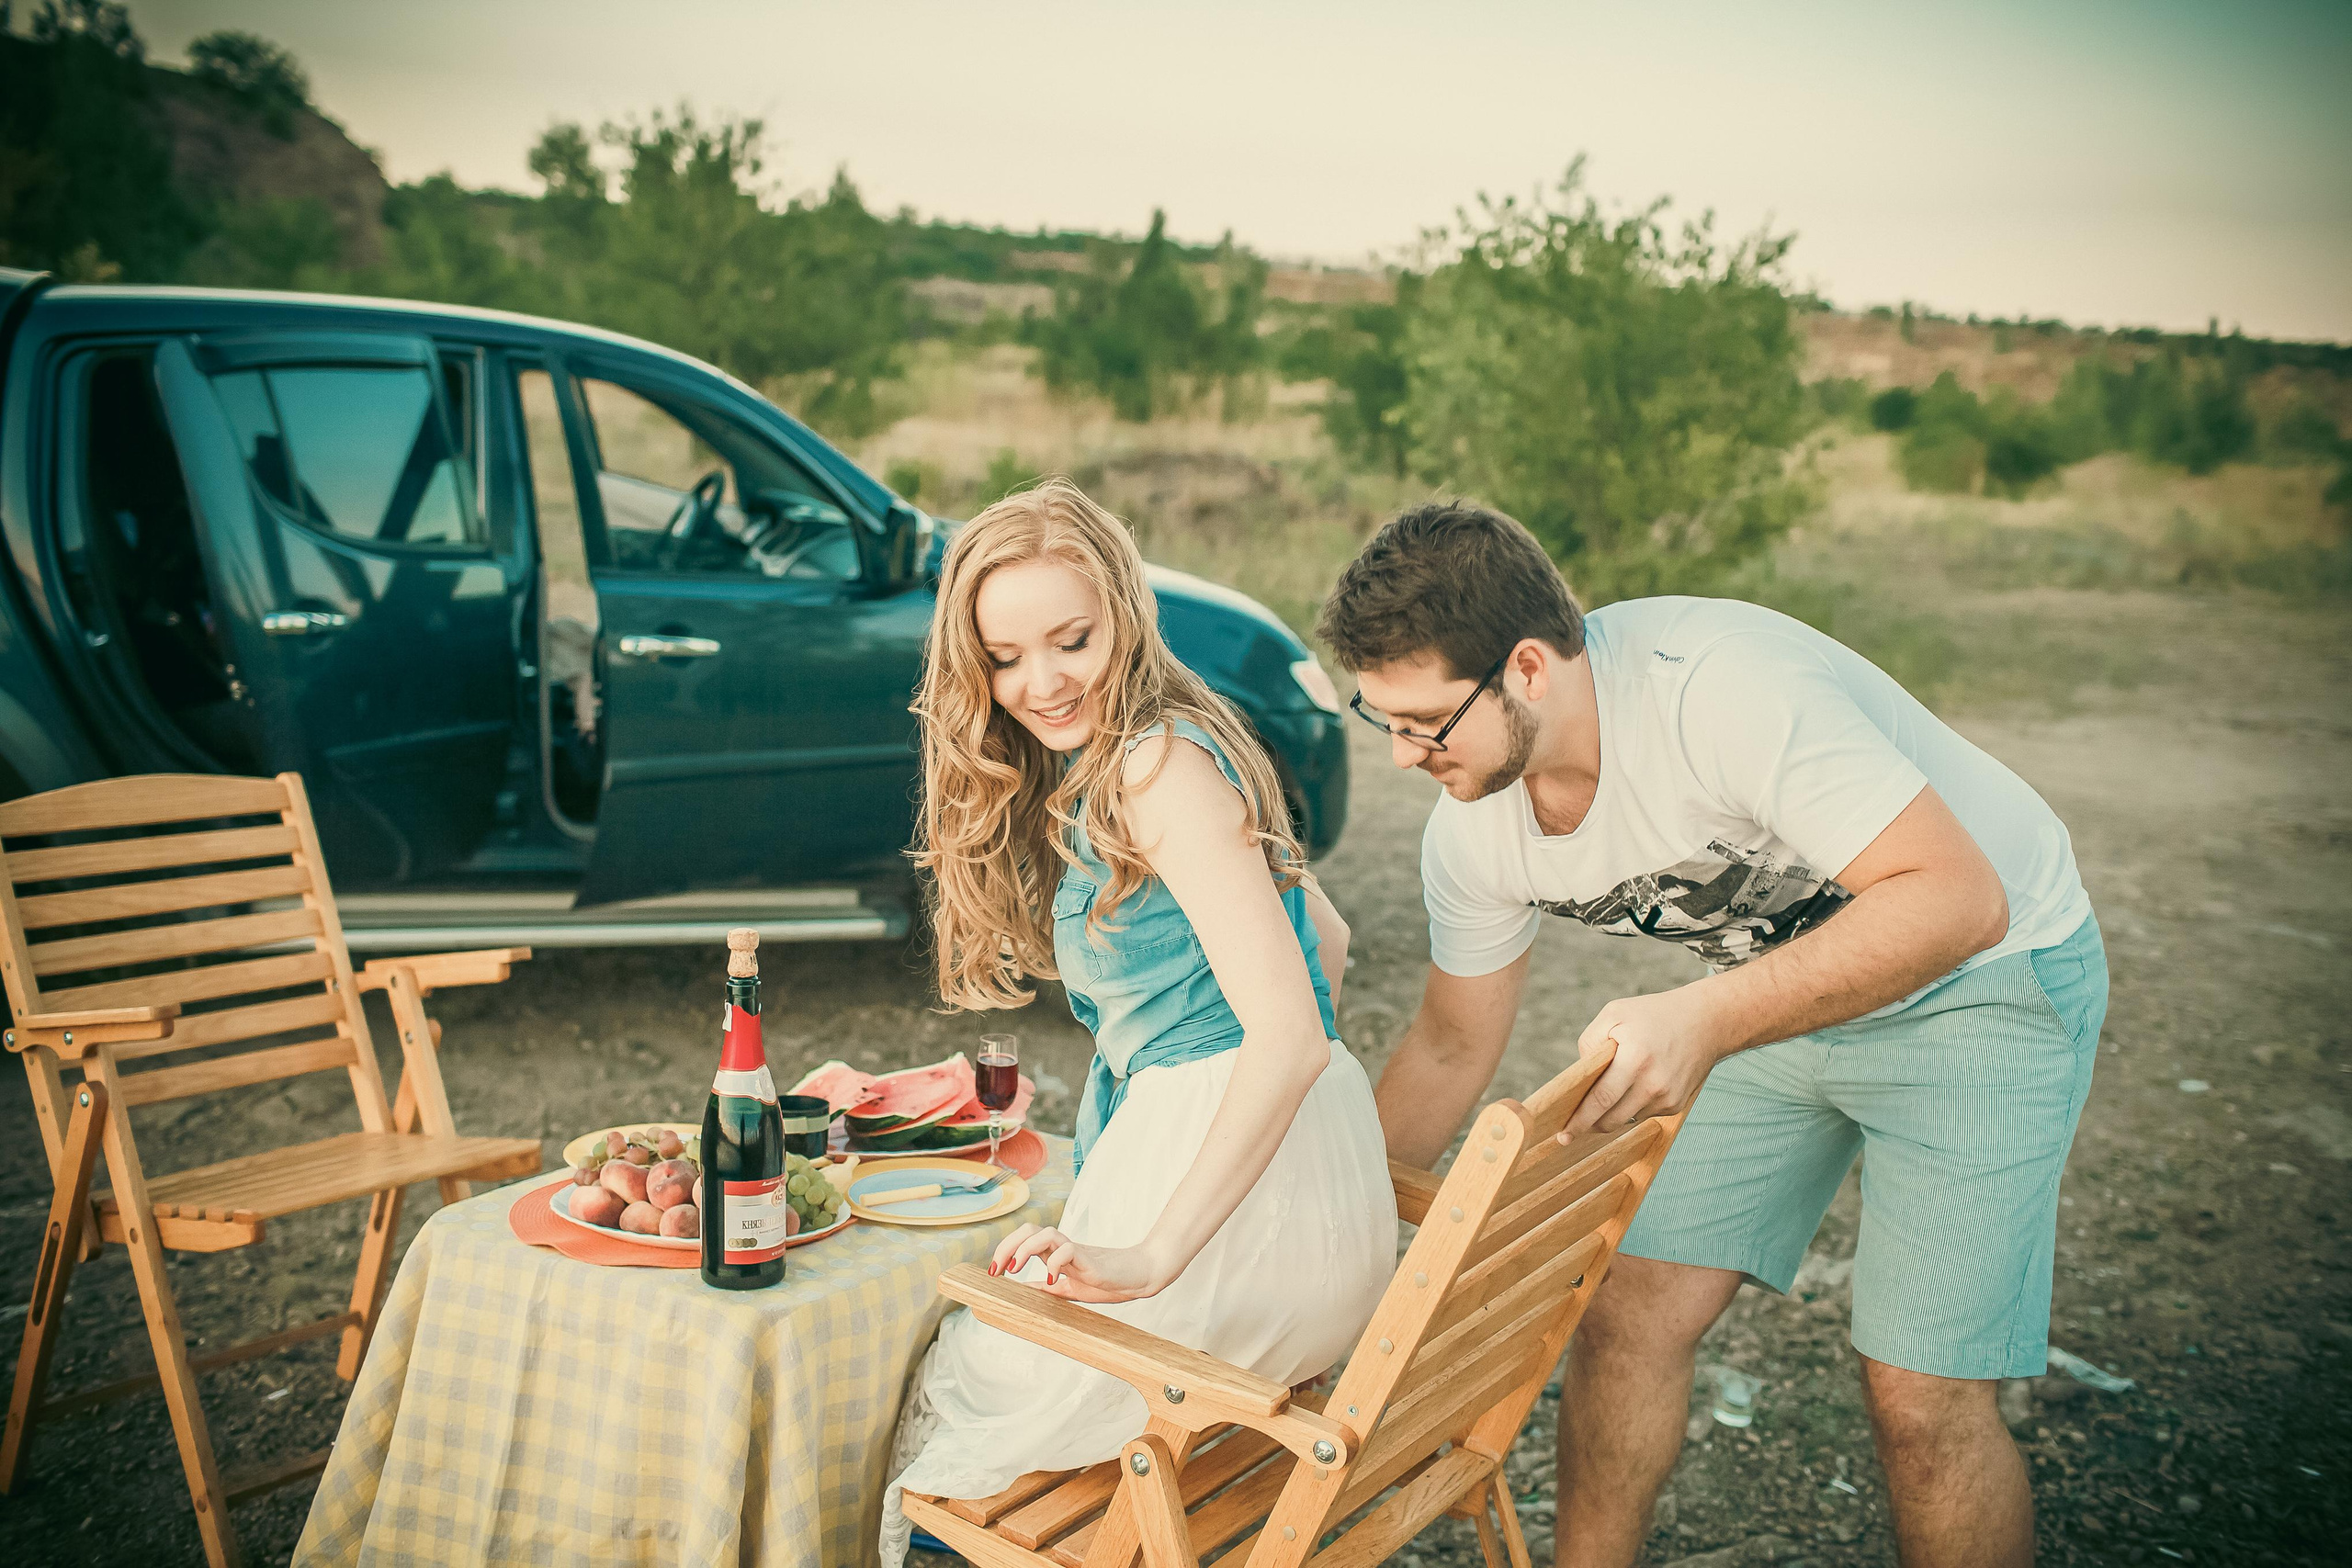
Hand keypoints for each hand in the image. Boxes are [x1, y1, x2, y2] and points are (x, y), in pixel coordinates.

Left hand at [988, 1224, 1173, 1303]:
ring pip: (1044, 1234)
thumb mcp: (1069, 1289)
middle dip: (1007, 1245)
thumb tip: (1022, 1292)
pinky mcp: (1090, 1259)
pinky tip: (1050, 1280)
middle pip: (1028, 1229)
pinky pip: (1067, 1250)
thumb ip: (1047, 1289)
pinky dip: (1053, 1263)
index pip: (1024, 1238)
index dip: (1005, 1249)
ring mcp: (1077, 1251)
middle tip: (996, 1269)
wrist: (1139, 1277)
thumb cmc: (1108, 1281)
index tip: (993, 1272)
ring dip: (1024, 1249)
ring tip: (1016, 1270)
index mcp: (1056, 1253)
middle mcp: (1063, 1247)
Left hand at [1563, 982, 1731, 1137]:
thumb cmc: (1654, 1015)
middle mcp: (1653, 1084)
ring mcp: (1667, 1098)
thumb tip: (1580, 1075)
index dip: (1579, 1119)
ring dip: (1610, 1114)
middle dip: (1589, 1124)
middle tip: (1571, 1127)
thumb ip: (1590, 1041)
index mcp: (1635, 1059)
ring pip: (1625, 1118)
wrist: (1705, 1022)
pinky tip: (1633, 1086)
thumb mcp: (1615, 1014)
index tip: (1563, 1135)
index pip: (1600, 1099)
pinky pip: (1642, 1114)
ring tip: (1605, 1094)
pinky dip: (1631, 1106)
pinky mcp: (1676, 1105)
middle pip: (1611, 1118)